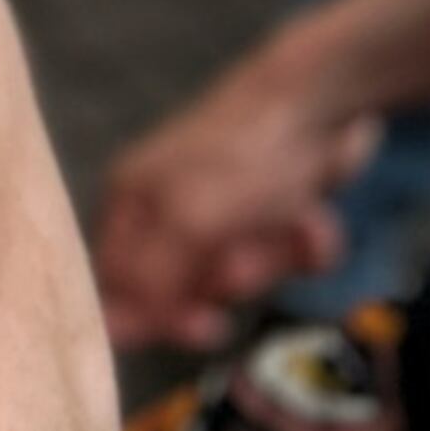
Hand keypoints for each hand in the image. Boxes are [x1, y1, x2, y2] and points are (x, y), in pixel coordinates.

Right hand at [91, 57, 382, 348]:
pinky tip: (314, 219)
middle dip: (227, 281)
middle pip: (187, 289)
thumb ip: (148, 281)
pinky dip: (306, 248)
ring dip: (273, 261)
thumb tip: (108, 330)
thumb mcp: (186, 222)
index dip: (155, 314)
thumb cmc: (242, 155)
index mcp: (132, 203)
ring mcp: (226, 210)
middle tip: (244, 260)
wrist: (321, 100)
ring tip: (286, 224)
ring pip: (244, 277)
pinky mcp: (275, 211)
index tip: (201, 322)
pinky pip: (287, 260)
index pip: (118, 284)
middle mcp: (171, 208)